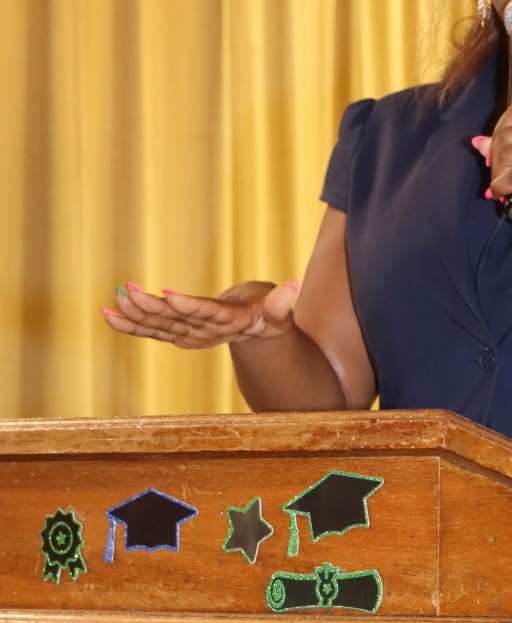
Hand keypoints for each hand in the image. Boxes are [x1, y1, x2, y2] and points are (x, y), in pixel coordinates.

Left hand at [102, 280, 300, 349]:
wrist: (256, 333)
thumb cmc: (270, 317)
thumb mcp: (279, 313)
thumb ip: (282, 305)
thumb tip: (293, 287)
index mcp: (230, 324)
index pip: (208, 314)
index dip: (189, 306)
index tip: (170, 295)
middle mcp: (205, 333)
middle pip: (176, 320)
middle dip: (150, 307)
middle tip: (128, 291)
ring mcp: (189, 335)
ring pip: (159, 326)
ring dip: (134, 314)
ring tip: (114, 299)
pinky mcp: (177, 334)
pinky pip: (150, 331)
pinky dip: (129, 324)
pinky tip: (108, 314)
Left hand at [474, 102, 511, 249]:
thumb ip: (509, 147)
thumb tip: (478, 142)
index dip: (499, 129)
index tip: (497, 151)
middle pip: (507, 134)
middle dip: (495, 159)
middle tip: (499, 177)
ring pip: (507, 154)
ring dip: (498, 175)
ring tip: (503, 187)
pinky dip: (502, 188)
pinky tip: (504, 195)